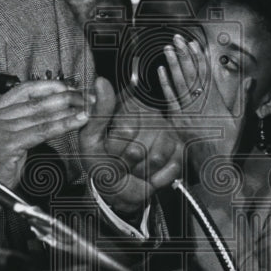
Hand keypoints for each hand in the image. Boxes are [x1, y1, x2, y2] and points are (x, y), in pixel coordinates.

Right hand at [0, 80, 89, 235]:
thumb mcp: (3, 140)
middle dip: (63, 97)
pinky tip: (77, 121)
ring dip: (68, 110)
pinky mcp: (5, 144)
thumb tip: (46, 112)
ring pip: (40, 116)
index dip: (48, 86)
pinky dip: (63, 125)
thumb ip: (18, 123)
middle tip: (84, 96)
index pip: (22, 90)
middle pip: (34, 101)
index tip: (67, 87)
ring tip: (86, 107)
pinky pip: (41, 131)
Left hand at [78, 76, 181, 219]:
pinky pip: (170, 168)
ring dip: (140, 171)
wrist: (118, 188)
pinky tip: (148, 173)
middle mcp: (151, 115)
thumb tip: (101, 81)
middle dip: (126, 162)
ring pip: (156, 158)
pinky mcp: (180, 151)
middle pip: (139, 147)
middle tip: (121, 161)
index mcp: (128, 107)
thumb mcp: (90, 138)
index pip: (126, 129)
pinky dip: (155, 179)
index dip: (114, 147)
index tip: (108, 149)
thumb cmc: (103, 161)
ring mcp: (168, 133)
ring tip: (134, 166)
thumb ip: (98, 112)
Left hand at [158, 34, 252, 170]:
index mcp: (216, 101)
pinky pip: (170, 99)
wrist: (214, 164)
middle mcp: (200, 104)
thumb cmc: (228, 143)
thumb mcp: (241, 120)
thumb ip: (244, 98)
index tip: (194, 43)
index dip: (199, 57)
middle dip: (184, 54)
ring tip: (168, 48)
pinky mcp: (177, 120)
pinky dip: (165, 84)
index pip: (206, 74)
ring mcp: (188, 112)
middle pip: (191, 74)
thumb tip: (250, 79)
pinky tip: (161, 71)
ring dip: (173, 64)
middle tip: (177, 38)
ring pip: (179, 83)